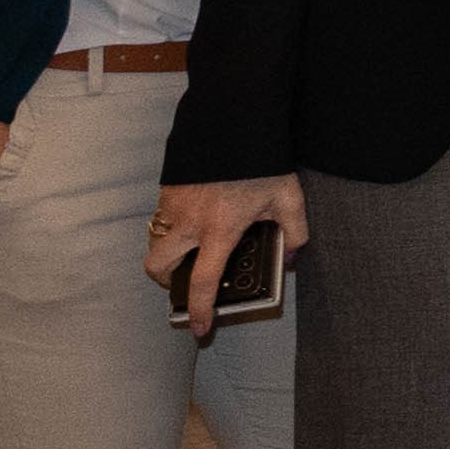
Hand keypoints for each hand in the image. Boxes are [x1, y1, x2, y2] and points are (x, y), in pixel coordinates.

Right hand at [143, 174, 304, 335]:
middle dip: (164, 280)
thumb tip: (289, 258)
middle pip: (157, 266)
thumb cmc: (264, 160)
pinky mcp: (166, 188)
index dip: (199, 310)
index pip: (202, 281)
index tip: (198, 328)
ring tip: (190, 249)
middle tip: (182, 281)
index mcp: (220, 229)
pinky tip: (194, 218)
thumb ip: (295, 232)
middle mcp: (189, 221)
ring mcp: (173, 204)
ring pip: (154, 241)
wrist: (235, 119)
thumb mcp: (290, 198)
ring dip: (166, 252)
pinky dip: (170, 226)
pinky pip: (159, 217)